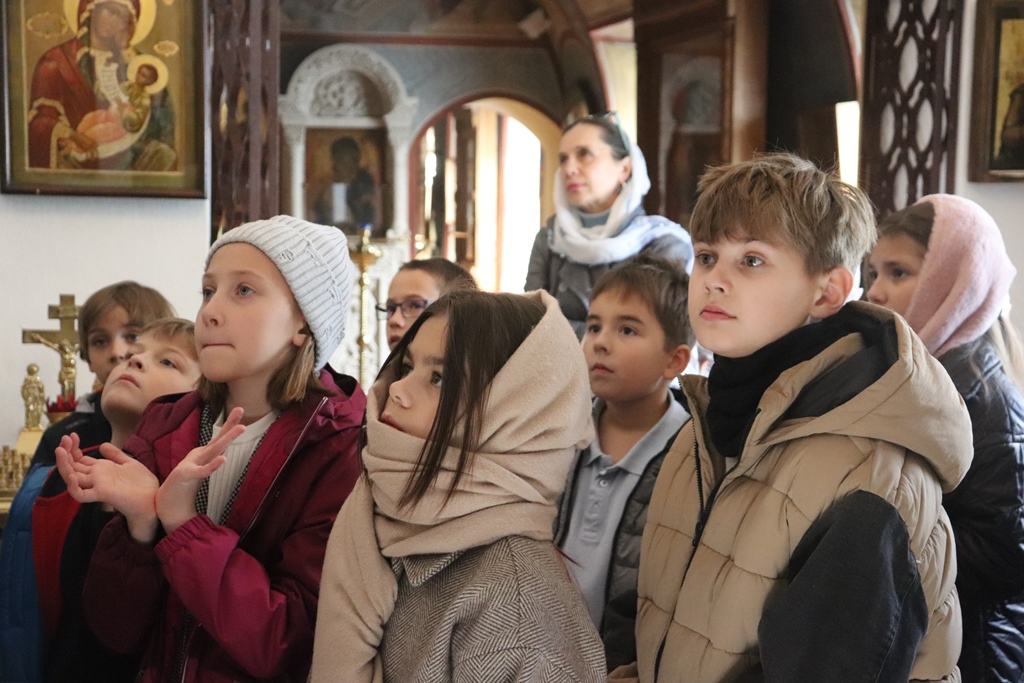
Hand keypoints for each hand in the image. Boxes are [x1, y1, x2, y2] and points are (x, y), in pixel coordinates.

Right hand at [56, 434, 160, 543]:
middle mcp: (95, 477)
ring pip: (72, 477)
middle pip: (72, 466)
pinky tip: (71, 476)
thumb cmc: (142, 484)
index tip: (72, 435)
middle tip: (64, 438)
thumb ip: (115, 455)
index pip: (79, 459)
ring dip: (63, 464)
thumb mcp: (128, 463)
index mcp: (100, 470)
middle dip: (65, 452)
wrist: (154, 499)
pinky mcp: (102, 494)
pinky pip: (81, 495)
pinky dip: (73, 487)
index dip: (73, 448)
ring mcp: (97, 485)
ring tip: (60, 450)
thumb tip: (102, 445)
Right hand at [155, 407, 245, 533]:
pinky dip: (212, 466)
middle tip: (240, 408)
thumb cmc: (183, 487)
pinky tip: (222, 460)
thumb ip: (209, 461)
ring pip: (212, 451)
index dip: (230, 425)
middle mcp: (198, 457)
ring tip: (242, 428)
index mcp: (202, 455)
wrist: (167, 506)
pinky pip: (201, 472)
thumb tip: (222, 453)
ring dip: (227, 439)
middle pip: (217, 440)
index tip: (240, 409)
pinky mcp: (185, 477)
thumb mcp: (199, 470)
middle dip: (230, 425)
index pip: (219, 438)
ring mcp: (191, 465)